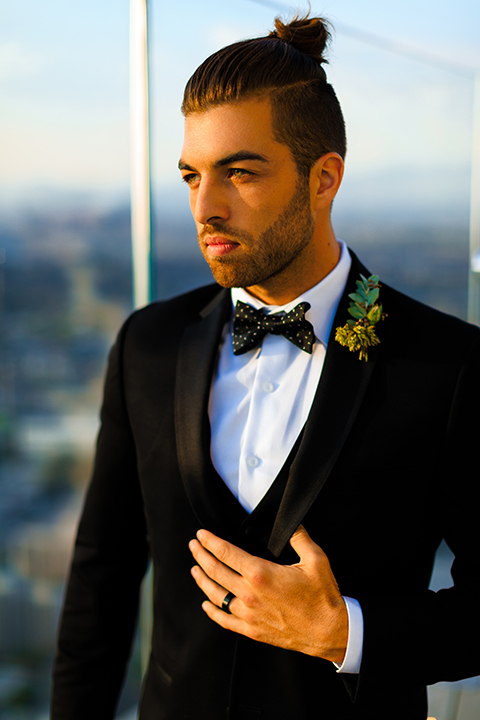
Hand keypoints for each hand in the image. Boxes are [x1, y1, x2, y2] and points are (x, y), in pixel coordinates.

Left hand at [189, 524, 347, 662]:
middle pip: (215, 571)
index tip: (201, 534)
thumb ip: (299, 536)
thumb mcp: (315, 559)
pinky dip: (212, 611)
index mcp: (260, 574)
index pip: (226, 553)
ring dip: (202, 580)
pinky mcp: (252, 631)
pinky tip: (206, 604)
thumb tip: (291, 521)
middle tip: (193, 546)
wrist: (330, 632)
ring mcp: (248, 614)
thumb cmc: (322, 596)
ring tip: (194, 569)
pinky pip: (224, 620)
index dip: (210, 541)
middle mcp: (249, 594)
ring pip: (215, 595)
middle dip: (200, 556)